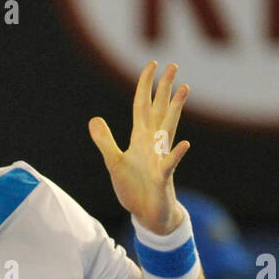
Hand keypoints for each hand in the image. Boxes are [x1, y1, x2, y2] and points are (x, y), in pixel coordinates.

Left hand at [88, 61, 190, 234]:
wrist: (148, 214)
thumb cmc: (134, 188)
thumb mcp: (114, 163)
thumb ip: (105, 142)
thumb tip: (94, 119)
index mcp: (141, 139)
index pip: (142, 106)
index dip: (145, 86)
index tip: (152, 65)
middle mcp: (153, 143)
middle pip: (160, 110)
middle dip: (165, 88)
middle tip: (173, 65)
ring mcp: (160, 158)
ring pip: (169, 128)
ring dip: (175, 109)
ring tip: (184, 88)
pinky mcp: (163, 177)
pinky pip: (170, 164)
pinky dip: (176, 155)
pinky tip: (185, 144)